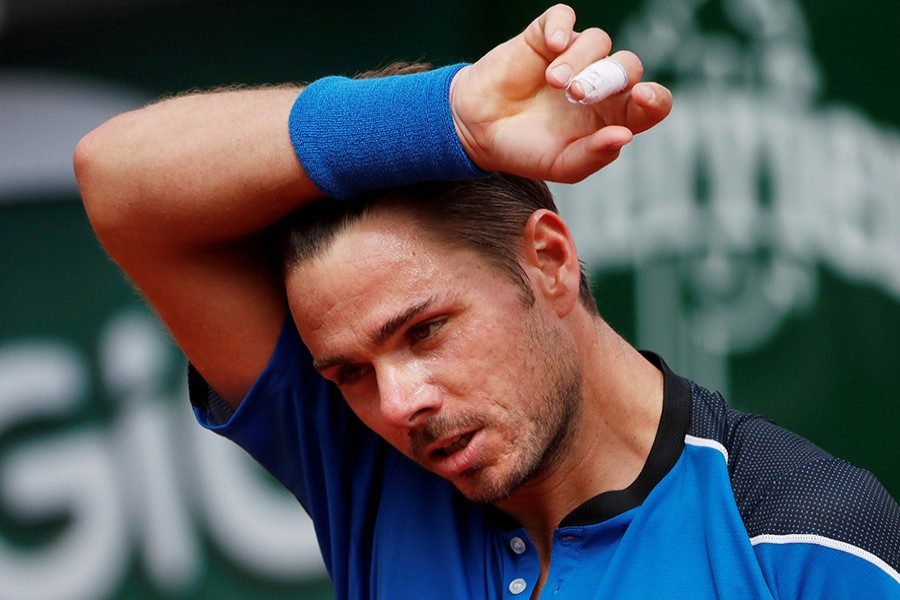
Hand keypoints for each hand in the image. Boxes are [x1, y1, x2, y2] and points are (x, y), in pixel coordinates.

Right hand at [450, 4, 671, 182]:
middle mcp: (600, 83)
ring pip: (599, 41)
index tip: (641, 97)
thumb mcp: (561, 165)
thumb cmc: (525, 150)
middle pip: (629, 65)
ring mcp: (574, 56)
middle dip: (609, 78)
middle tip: (576, 95)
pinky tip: (552, 44)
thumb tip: (625, 136)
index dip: (655, 98)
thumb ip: (594, 155)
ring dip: (579, 60)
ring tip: (553, 81)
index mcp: (613, 116)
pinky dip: (562, 26)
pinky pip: (564, 17)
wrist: (478, 131)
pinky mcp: (546, 37)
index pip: (652, 102)